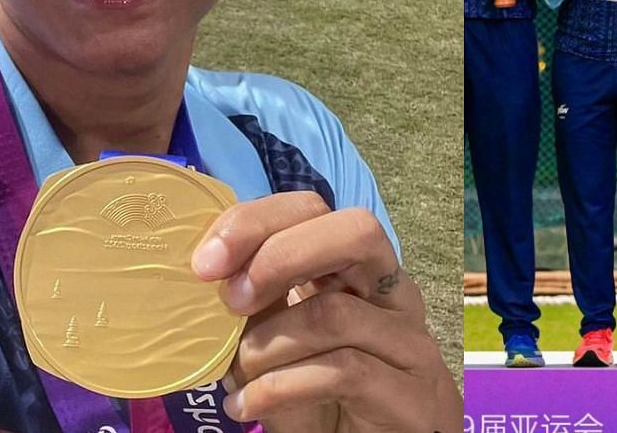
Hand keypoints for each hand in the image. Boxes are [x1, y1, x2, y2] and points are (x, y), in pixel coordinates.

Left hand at [192, 193, 460, 429]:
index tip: (205, 263)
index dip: (257, 222)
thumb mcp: (280, 343)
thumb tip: (202, 276)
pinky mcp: (413, 393)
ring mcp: (410, 341)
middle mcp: (393, 294)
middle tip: (230, 299)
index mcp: (358, 270)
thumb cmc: (326, 398)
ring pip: (334, 313)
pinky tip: (247, 407)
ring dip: (265, 346)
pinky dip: (278, 388)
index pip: (314, 210)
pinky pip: (341, 371)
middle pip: (355, 232)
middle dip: (280, 255)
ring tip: (233, 379)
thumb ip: (257, 306)